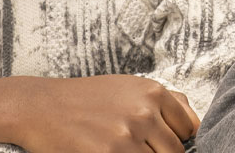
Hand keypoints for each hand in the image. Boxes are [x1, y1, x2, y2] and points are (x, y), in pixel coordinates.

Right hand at [0, 75, 199, 152]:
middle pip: (175, 152)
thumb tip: (194, 124)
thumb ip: (165, 102)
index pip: (190, 128)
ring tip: (120, 149)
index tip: (161, 144)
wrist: (40, 107)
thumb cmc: (86, 99)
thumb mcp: (129, 87)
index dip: (177, 141)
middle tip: (137, 149)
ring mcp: (127, 135)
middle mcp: (144, 112)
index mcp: (154, 92)